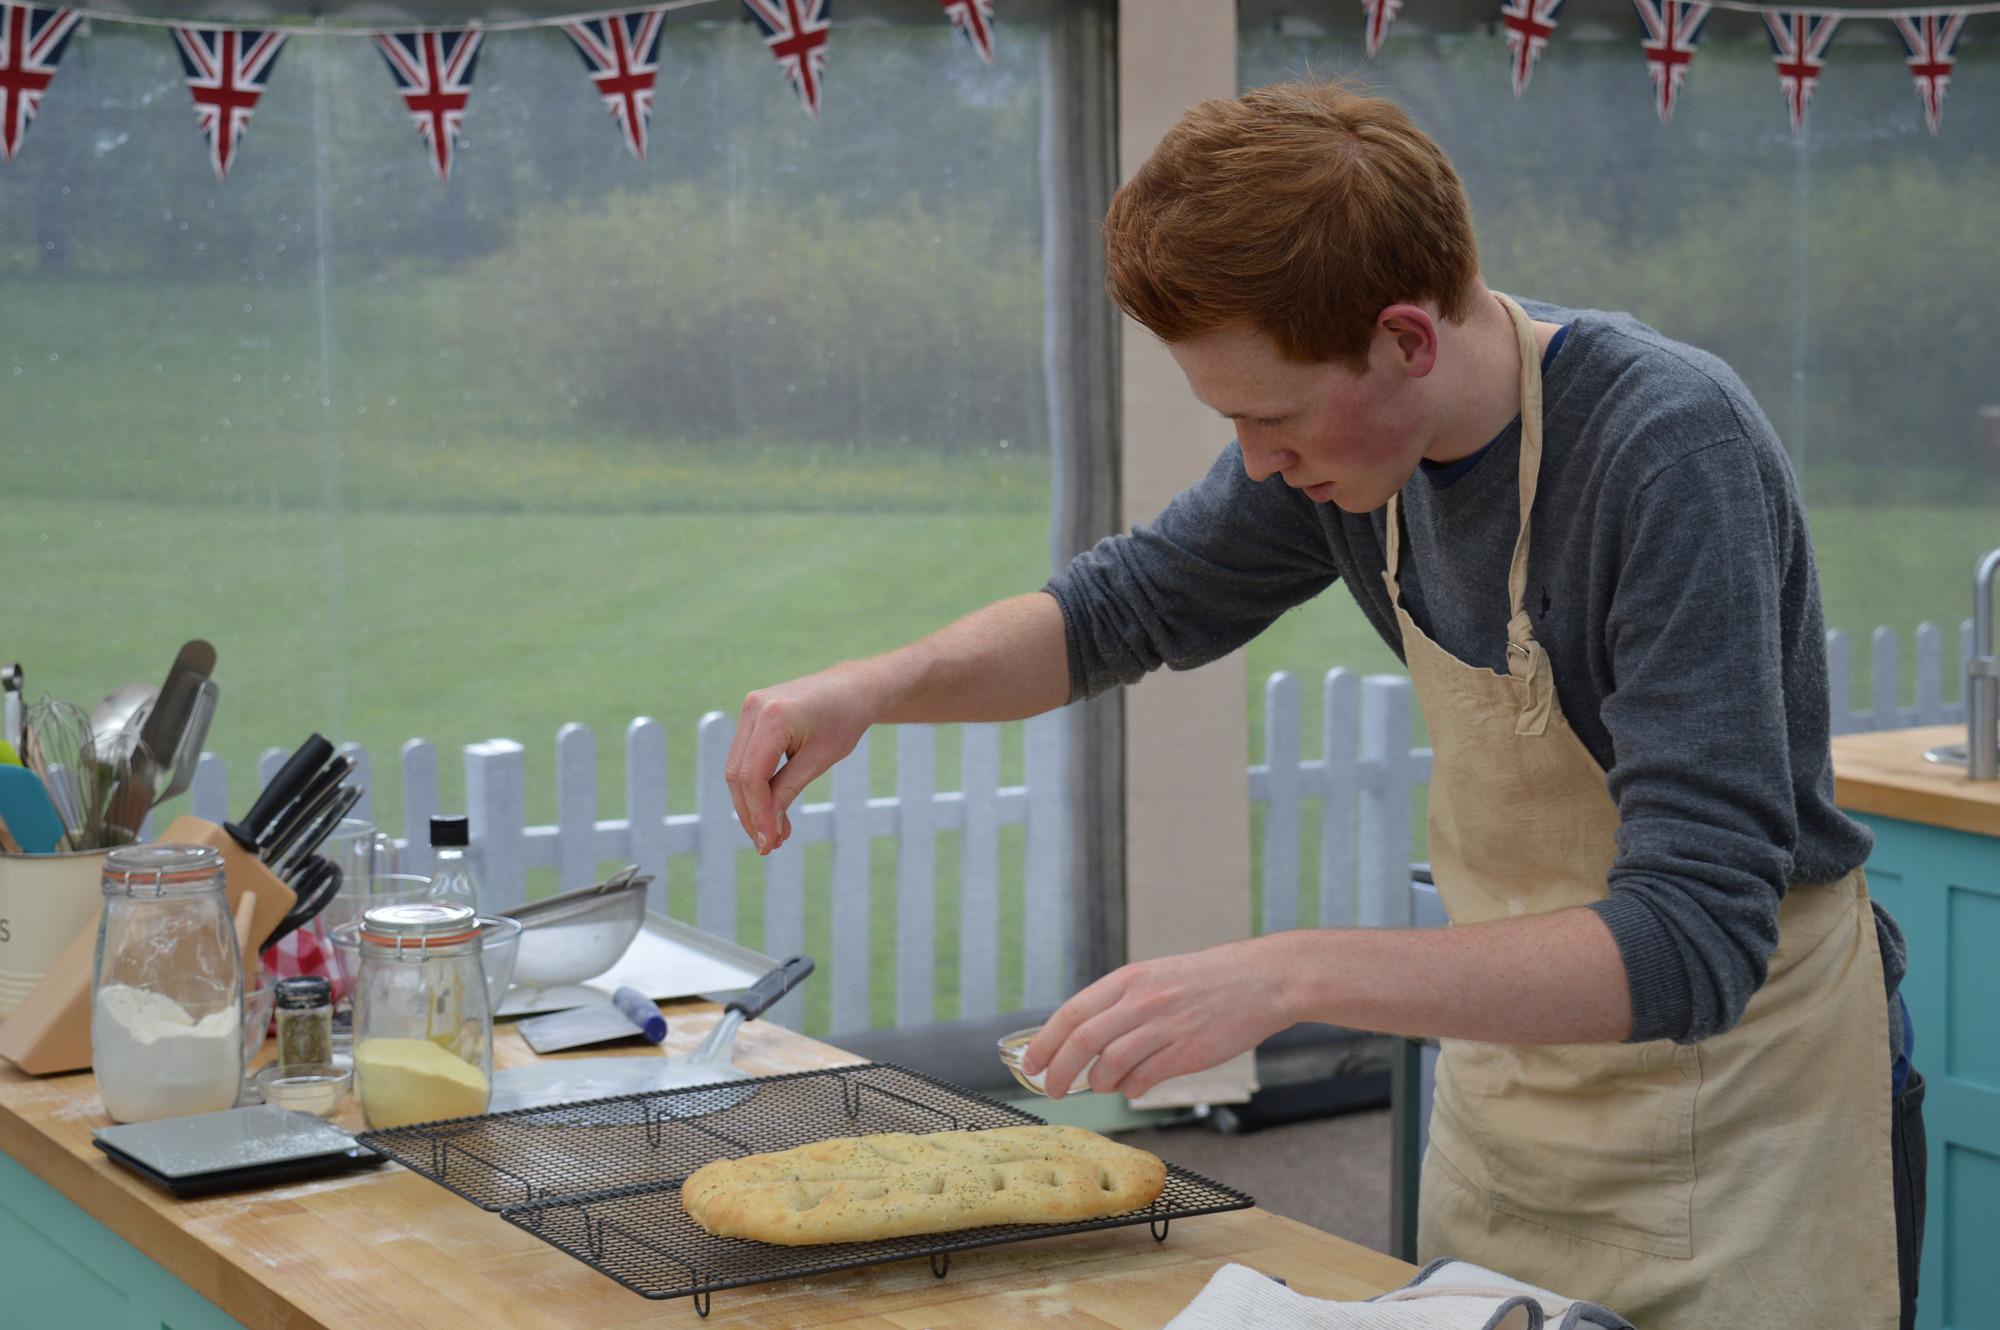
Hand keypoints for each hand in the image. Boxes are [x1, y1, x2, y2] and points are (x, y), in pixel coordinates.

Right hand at [726, 664, 880, 854]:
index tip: (769, 842)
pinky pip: (745, 756)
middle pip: (738, 774)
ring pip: (737, 768)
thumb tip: (767, 827)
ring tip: (773, 833)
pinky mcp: (752, 714)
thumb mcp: (820, 759)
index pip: (752, 776)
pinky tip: (771, 809)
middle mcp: (754, 708)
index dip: (758, 813)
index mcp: (774, 716)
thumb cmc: (844, 720)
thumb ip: (788, 790)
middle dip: (751, 814)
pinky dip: (755, 785)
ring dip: (751, 804)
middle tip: (768, 845)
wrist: (853, 688)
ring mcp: (749, 708)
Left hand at [1021, 936, 1299, 1100]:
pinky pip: (1143, 1079)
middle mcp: (1141, 1001)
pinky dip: (1130, 1089)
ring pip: (1110, 1064)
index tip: (1031, 1064)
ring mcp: (1164, 1027)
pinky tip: (1133, 1087)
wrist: (1260, 980)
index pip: (1072, 1013)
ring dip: (1098, 1082)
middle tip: (1051, 1089)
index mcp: (1129, 979)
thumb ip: (1121, 1004)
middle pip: (1082, 1041)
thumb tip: (1085, 1041)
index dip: (1045, 1041)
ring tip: (1102, 1085)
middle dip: (1059, 1071)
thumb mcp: (1155, 977)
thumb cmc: (1206, 981)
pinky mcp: (1187, 1052)